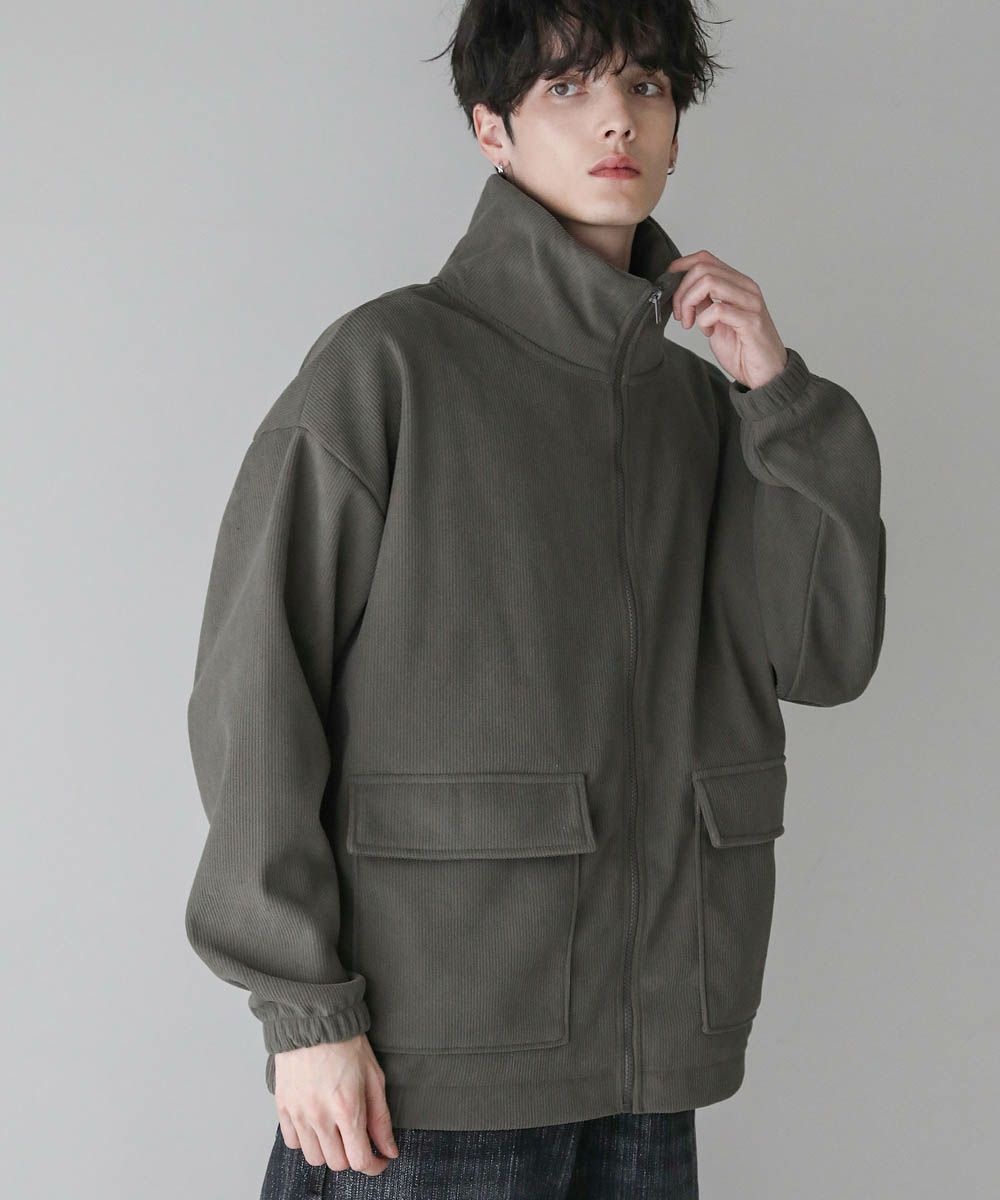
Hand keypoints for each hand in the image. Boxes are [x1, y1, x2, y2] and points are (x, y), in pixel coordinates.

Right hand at [274, 1033, 398, 1176]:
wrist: (315, 1020)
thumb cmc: (347, 1043)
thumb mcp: (374, 1078)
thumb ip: (381, 1118)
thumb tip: (389, 1149)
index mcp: (347, 1108)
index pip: (359, 1160)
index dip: (374, 1166)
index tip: (379, 1160)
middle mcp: (320, 1116)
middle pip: (337, 1163)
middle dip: (353, 1156)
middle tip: (359, 1139)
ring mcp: (298, 1113)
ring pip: (314, 1158)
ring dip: (329, 1151)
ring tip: (337, 1131)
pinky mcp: (283, 1107)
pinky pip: (292, 1143)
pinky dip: (306, 1140)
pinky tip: (316, 1124)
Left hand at [666, 251, 787, 389]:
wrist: (766, 374)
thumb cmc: (742, 349)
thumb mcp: (714, 321)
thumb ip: (702, 304)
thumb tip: (681, 291)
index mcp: (737, 284)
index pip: (705, 258)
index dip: (681, 268)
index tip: (669, 287)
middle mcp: (746, 288)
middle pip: (703, 268)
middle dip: (681, 291)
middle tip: (679, 315)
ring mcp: (750, 302)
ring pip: (709, 282)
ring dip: (689, 302)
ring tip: (688, 322)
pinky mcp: (751, 321)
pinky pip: (718, 309)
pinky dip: (704, 320)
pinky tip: (707, 332)